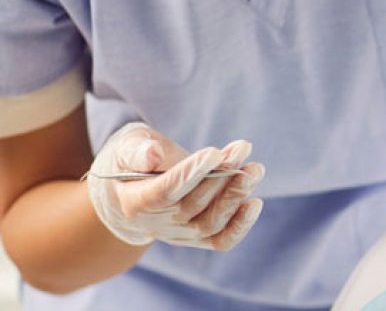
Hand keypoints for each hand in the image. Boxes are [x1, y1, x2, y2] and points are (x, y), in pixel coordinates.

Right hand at [86, 122, 264, 250]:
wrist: (139, 185)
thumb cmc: (135, 160)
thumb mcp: (129, 147)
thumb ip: (137, 151)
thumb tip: (153, 154)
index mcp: (135, 202)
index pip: (165, 192)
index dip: (191, 174)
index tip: (215, 153)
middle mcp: (157, 224)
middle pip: (193, 206)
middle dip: (222, 176)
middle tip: (242, 149)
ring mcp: (179, 234)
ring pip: (211, 222)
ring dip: (236, 195)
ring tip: (255, 168)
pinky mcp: (199, 238)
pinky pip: (221, 240)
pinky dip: (241, 225)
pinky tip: (255, 203)